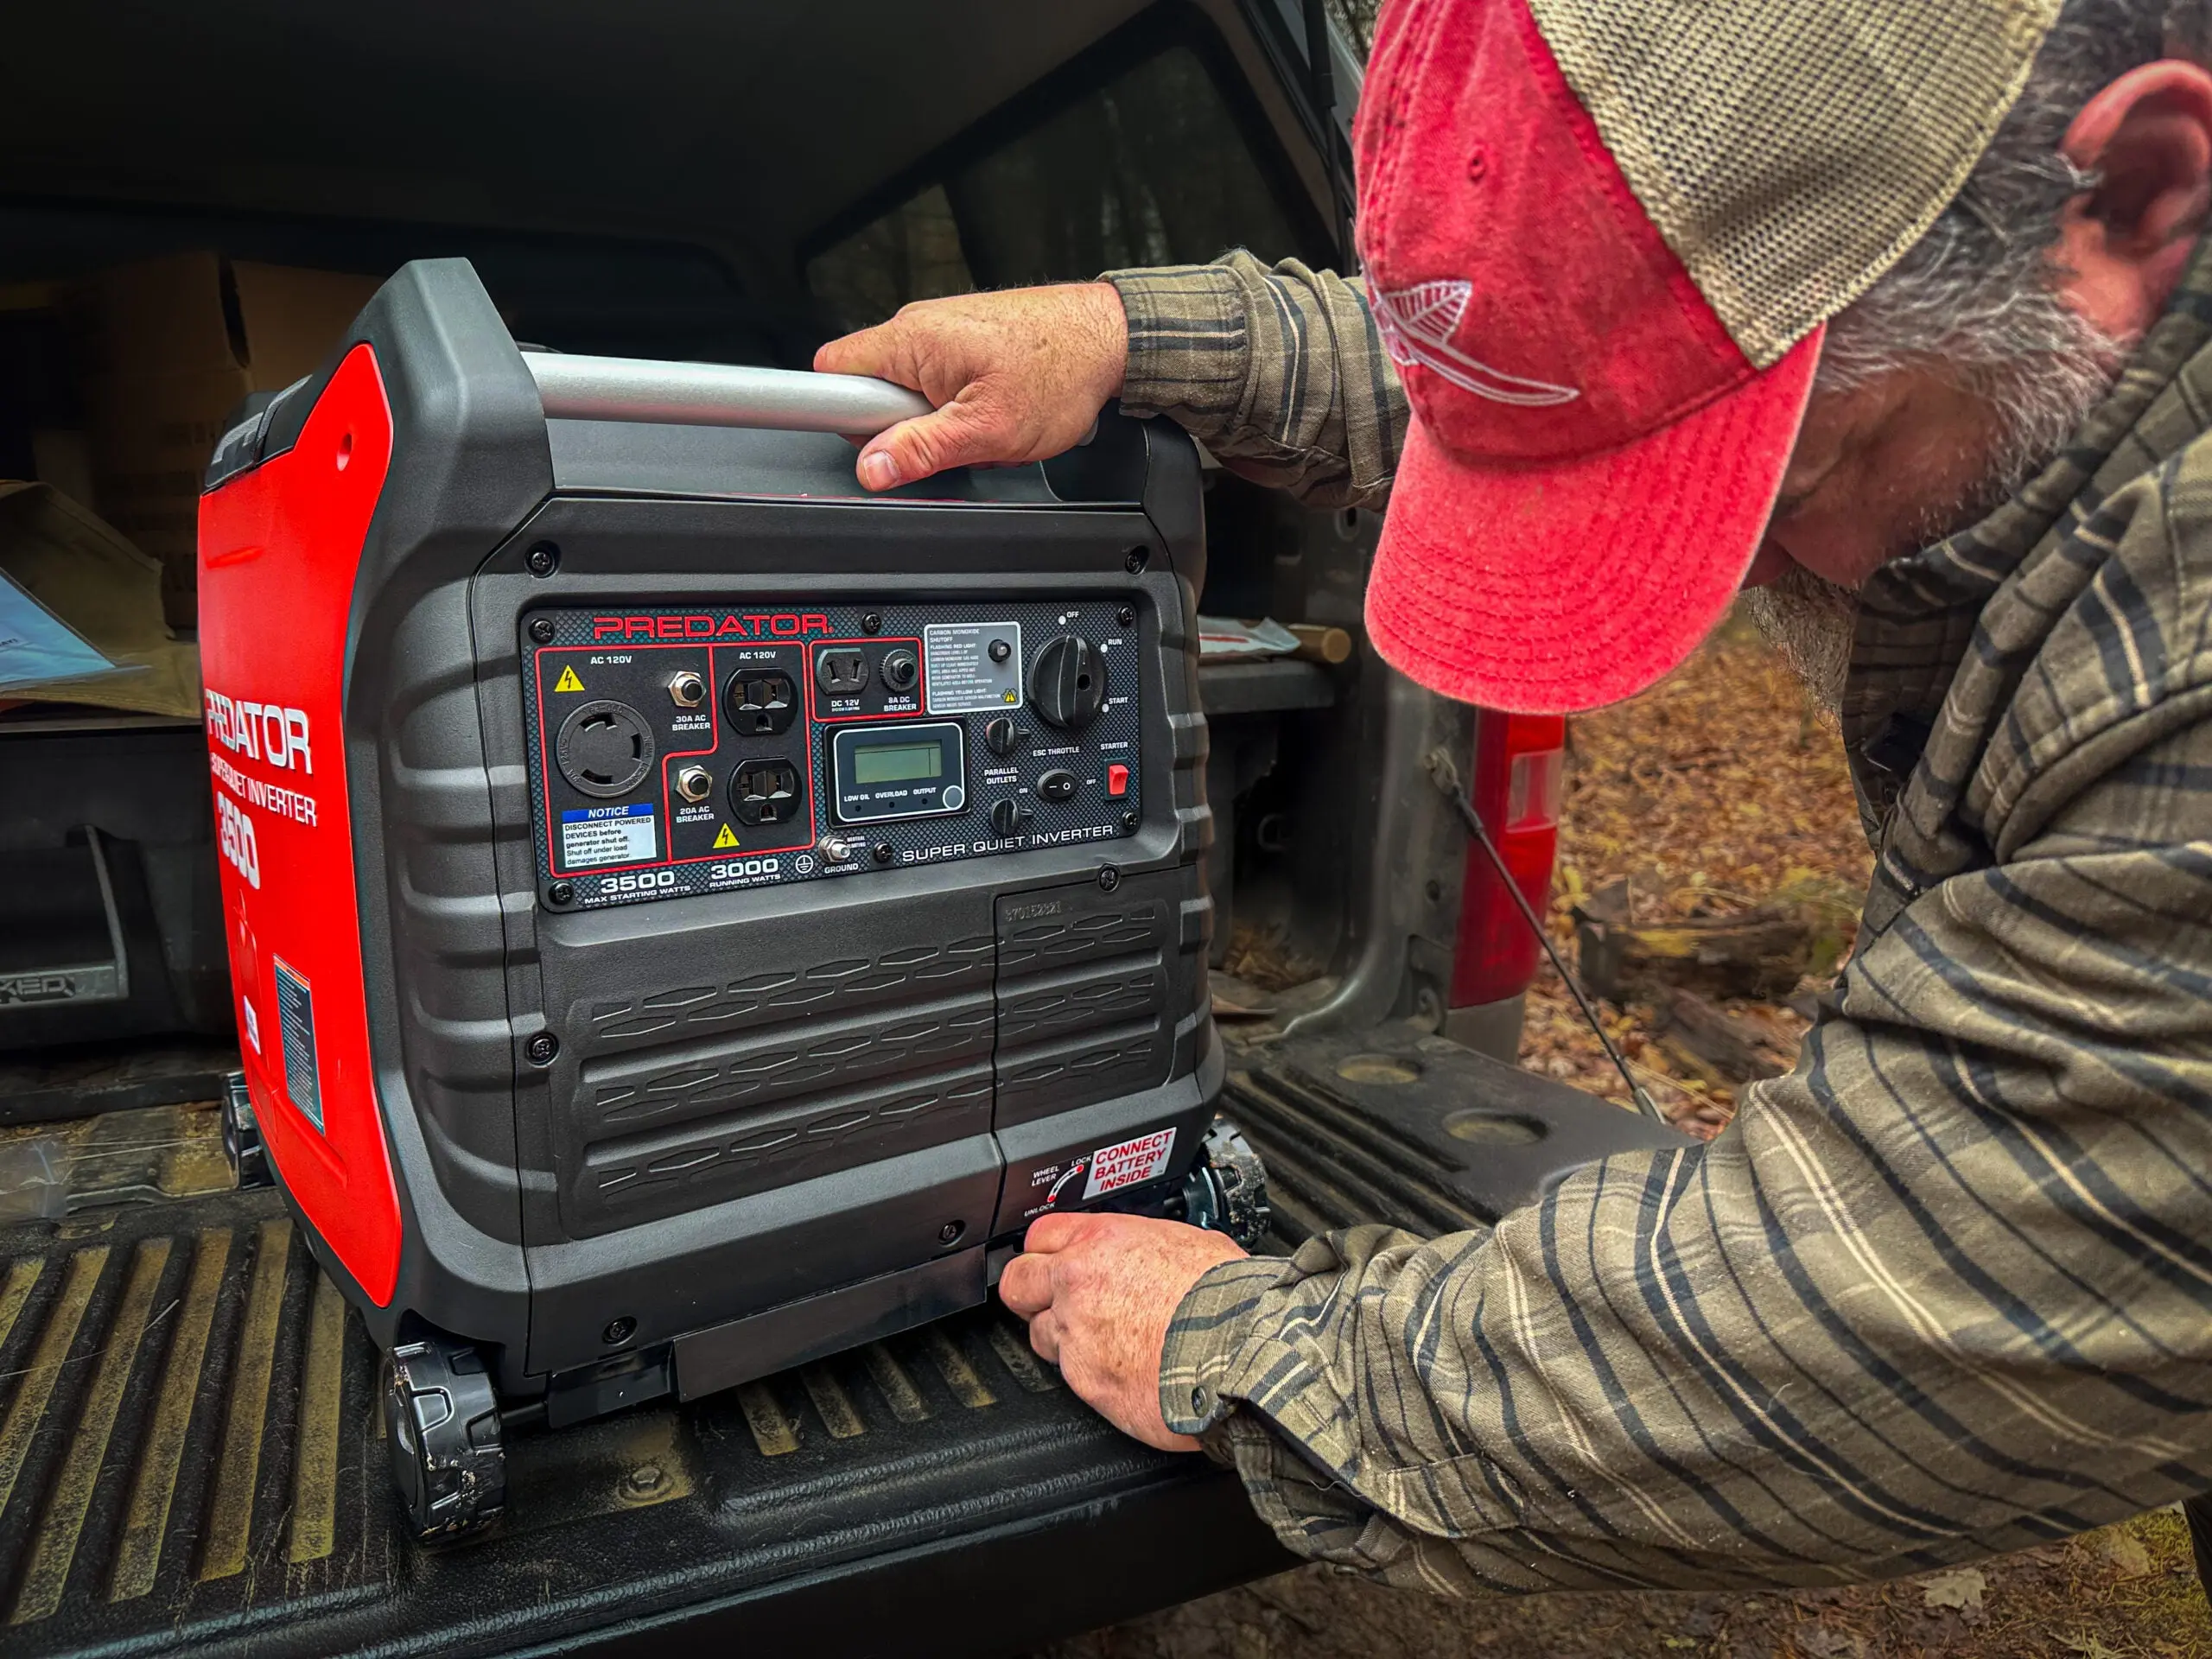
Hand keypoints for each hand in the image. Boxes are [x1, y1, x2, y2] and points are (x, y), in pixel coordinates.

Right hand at [812, 283, 1128, 490]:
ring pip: (912, 394)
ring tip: (986, 424)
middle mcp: (919, 327)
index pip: (832, 373)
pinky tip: (996, 411)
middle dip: (908, 429)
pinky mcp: (964, 342)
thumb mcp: (987, 429)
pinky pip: (941, 386)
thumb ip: (922, 449)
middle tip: (953, 438)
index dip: (843, 415)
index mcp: (911, 340)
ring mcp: (942, 332)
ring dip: (943, 423)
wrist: (1110, 339)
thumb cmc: (1061, 369)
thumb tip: (872, 467)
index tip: (869, 440)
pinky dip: (964, 408)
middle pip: (874, 391)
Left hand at [998, 1211, 1246, 1450]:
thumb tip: (1150, 1252)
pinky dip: (1090, 1374)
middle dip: (1031, 1293)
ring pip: (1040, 1333)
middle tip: (1051, 1302)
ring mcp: (1076, 1333)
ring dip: (1062, 1338)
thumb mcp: (1188, 1243)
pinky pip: (1070, 1375)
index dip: (1046, 1251)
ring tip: (1102, 1343)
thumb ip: (1148, 1246)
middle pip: (1018, 1282)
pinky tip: (1122, 1370)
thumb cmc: (1227, 1298)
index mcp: (1104, 1240)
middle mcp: (1079, 1282)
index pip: (1041, 1235)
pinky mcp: (1085, 1380)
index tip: (1052, 1261)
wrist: (1240, 1349)